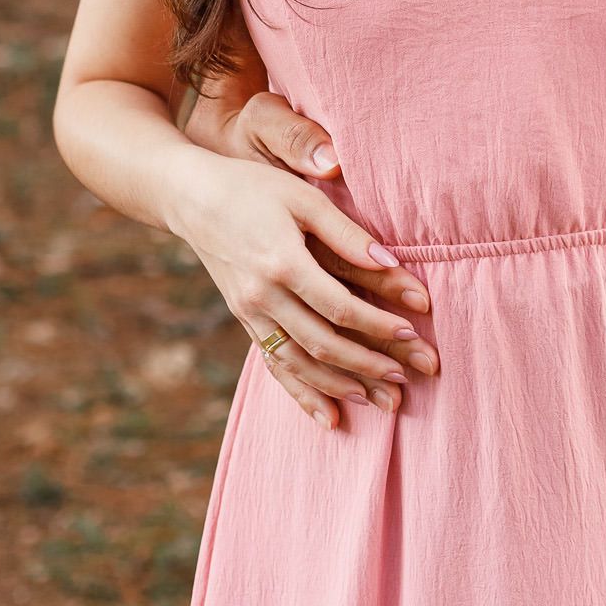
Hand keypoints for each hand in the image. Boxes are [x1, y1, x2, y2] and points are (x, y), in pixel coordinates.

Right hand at [169, 152, 437, 428]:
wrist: (193, 198)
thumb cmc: (255, 188)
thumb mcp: (304, 198)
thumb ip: (346, 233)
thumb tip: (390, 260)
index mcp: (282, 263)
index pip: (339, 307)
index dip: (377, 323)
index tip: (412, 331)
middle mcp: (263, 297)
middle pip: (322, 344)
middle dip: (368, 364)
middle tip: (407, 377)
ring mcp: (250, 313)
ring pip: (299, 364)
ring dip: (341, 386)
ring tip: (380, 399)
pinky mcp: (244, 321)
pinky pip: (275, 365)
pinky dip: (302, 394)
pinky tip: (329, 417)